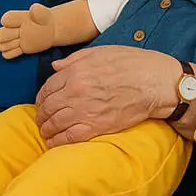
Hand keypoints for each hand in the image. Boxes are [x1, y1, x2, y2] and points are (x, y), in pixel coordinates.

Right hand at [0, 3, 55, 58]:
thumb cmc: (45, 20)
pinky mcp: (16, 48)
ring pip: (0, 46)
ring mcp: (13, 39)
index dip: (10, 24)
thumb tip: (33, 8)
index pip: (5, 20)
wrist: (50, 30)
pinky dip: (11, 54)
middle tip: (20, 36)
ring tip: (21, 43)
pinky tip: (21, 50)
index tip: (21, 25)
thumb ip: (38, 10)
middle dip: (8, 37)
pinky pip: (6, 54)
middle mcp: (11, 28)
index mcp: (16, 18)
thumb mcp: (44, 14)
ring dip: (9, 46)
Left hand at [35, 45, 175, 145]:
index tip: (42, 102)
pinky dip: (57, 142)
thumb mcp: (101, 52)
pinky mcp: (96, 127)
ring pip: (54, 124)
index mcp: (75, 71)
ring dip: (46, 130)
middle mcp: (75, 91)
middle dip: (41, 115)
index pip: (48, 87)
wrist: (155, 83)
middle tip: (41, 119)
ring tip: (45, 132)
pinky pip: (68, 138)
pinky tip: (53, 143)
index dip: (42, 97)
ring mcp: (84, 111)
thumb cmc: (132, 64)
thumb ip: (74, 59)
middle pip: (48, 107)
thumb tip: (55, 66)